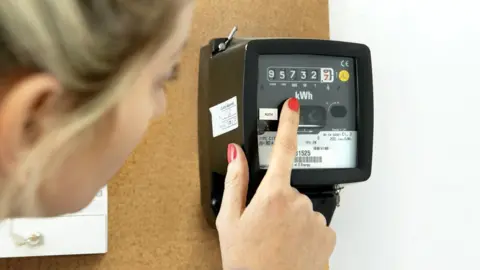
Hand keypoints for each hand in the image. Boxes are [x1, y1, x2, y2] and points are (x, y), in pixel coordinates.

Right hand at [216, 98, 335, 269]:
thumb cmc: (246, 261)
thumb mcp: (229, 219)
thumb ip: (234, 181)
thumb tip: (236, 154)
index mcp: (273, 194)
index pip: (283, 148)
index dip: (288, 122)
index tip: (293, 105)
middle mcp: (299, 202)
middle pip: (289, 187)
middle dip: (277, 199)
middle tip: (264, 224)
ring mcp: (315, 219)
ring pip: (302, 206)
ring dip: (291, 217)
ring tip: (276, 239)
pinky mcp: (327, 235)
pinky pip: (315, 223)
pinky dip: (304, 230)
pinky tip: (290, 245)